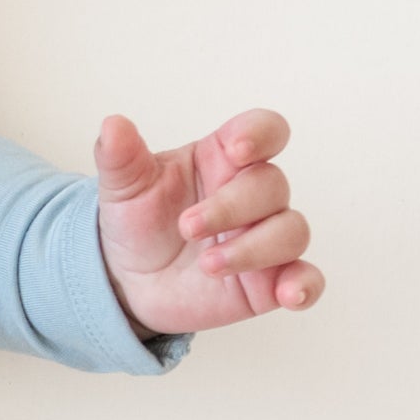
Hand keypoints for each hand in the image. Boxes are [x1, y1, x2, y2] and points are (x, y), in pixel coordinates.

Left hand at [92, 107, 322, 338]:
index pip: (264, 131)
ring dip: (254, 248)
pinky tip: (290, 294)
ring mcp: (265, 237)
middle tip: (187, 227)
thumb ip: (120, 157)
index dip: (260, 135)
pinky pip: (306, 278)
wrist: (126, 282)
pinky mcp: (270, 280)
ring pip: (291, 230)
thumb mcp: (123, 188)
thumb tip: (112, 125)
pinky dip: (305, 285)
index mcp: (223, 159)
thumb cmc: (137, 223)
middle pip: (272, 185)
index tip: (238, 151)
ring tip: (208, 265)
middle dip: (232, 206)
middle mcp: (253, 195)